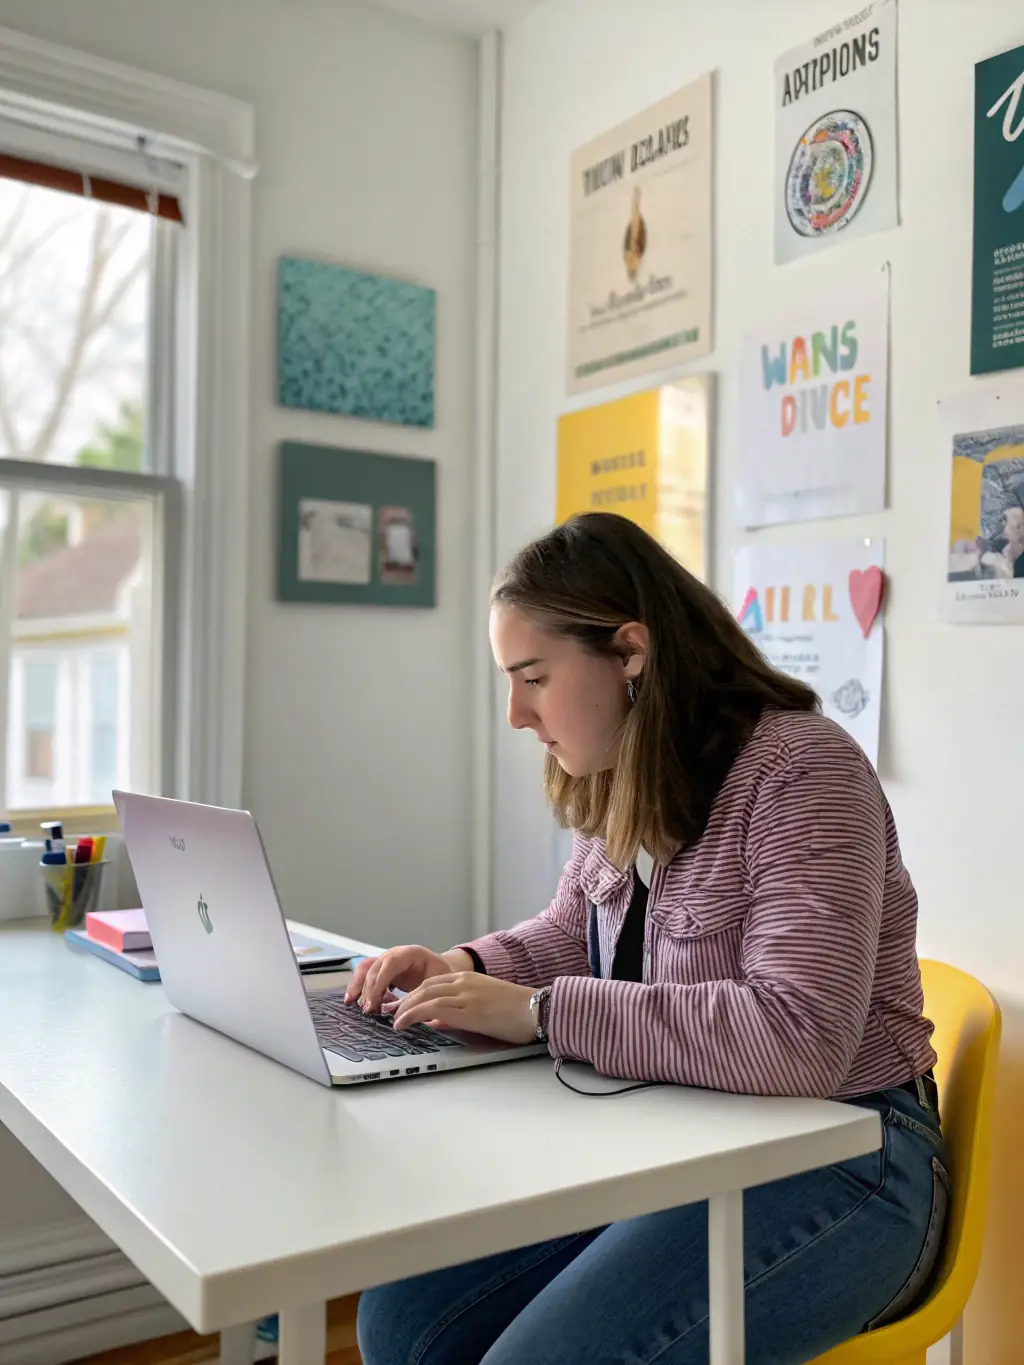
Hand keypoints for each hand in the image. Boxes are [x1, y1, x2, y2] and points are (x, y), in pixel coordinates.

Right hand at [345, 945, 472, 1012]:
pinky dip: (358, 987)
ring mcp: (387, 959)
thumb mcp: (439, 982)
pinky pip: (365, 974)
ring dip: (358, 987)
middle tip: (368, 1010)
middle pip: (374, 967)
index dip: (380, 981)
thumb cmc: (442, 975)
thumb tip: (413, 1013)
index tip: (376, 1002)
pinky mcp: (382, 969)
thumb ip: (426, 994)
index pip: (390, 963)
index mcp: (411, 953)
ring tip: (356, 1006)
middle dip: (369, 989)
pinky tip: (354, 1002)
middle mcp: (395, 953)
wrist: (442, 969)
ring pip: (365, 968)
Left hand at [389, 972, 536, 1044]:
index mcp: (470, 979)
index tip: (400, 1005)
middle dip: (403, 1000)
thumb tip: (438, 1021)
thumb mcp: (485, 1005)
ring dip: (403, 1008)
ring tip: (392, 1020)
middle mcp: (464, 983)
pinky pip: (431, 1009)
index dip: (413, 994)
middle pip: (424, 987)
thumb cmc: (518, 1012)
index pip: (433, 982)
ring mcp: (465, 995)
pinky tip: (402, 1024)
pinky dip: (412, 1015)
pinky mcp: (467, 1010)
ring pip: (423, 996)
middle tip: (389, 1012)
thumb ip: (461, 1009)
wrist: (538, 1011)